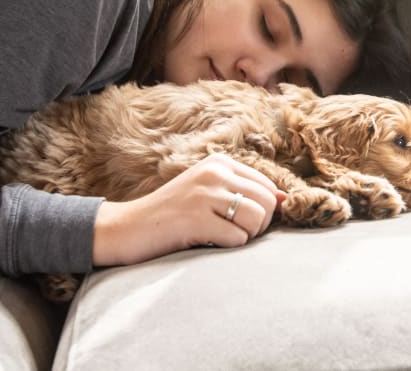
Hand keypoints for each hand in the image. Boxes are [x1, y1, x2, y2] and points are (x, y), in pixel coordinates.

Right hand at [93, 153, 284, 266]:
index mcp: (219, 163)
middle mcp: (214, 172)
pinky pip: (238, 238)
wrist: (125, 228)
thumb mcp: (207, 194)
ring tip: (219, 237)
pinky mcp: (196, 218)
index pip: (267, 187)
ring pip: (257, 219)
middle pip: (267, 202)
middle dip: (257, 226)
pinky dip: (228, 247)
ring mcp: (204, 194)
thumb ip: (243, 193)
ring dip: (244, 236)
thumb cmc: (171, 216)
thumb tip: (284, 199)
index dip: (262, 211)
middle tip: (231, 233)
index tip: (239, 221)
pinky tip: (206, 243)